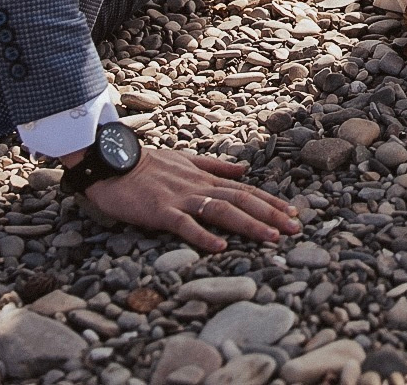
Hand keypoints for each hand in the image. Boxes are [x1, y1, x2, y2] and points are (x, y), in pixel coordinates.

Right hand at [74, 144, 300, 250]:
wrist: (111, 161)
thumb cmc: (146, 164)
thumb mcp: (185, 160)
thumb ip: (214, 166)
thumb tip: (243, 170)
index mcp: (204, 178)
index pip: (245, 189)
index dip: (270, 201)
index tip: (293, 213)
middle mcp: (198, 186)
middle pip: (241, 200)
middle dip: (270, 214)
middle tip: (295, 228)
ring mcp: (180, 198)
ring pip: (222, 210)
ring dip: (249, 224)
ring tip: (272, 237)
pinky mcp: (160, 210)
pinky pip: (185, 224)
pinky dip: (203, 235)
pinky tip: (221, 247)